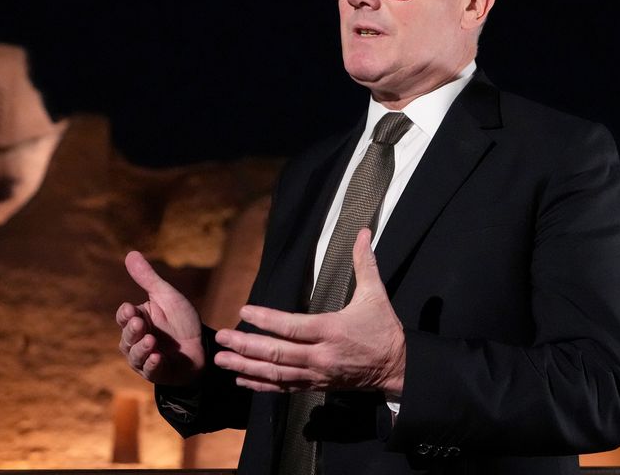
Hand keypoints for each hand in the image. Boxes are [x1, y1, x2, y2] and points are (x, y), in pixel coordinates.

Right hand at [116, 251, 204, 384]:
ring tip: (151, 340)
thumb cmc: (181, 320)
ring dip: (141, 348)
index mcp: (137, 320)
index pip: (123, 316)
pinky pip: (150, 371)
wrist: (202, 345)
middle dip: (132, 331)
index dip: (125, 314)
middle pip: (126, 337)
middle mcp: (136, 340)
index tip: (132, 310)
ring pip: (134, 355)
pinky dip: (152, 365)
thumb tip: (130, 253)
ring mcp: (145, 358)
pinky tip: (157, 357)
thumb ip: (148, 278)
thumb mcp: (166, 296)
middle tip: (140, 324)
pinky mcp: (157, 373)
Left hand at [214, 228, 405, 395]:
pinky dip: (262, 385)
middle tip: (222, 339)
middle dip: (246, 347)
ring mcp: (316, 374)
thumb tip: (364, 232)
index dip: (267, 321)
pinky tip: (242, 379)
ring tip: (222, 360)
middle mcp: (321, 355)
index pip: (293, 326)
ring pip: (276, 374)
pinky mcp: (316, 385)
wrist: (397, 367)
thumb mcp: (375, 294)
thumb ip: (365, 263)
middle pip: (278, 354)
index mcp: (332, 330)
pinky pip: (284, 388)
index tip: (244, 311)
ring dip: (247, 368)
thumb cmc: (384, 329)